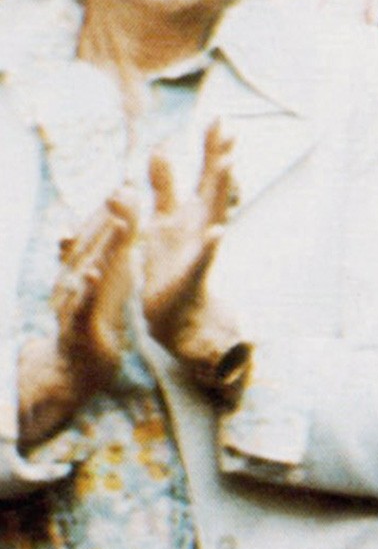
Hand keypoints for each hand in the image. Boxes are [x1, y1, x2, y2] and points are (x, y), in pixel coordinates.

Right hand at [49, 200, 136, 391]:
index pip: (98, 234)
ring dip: (101, 245)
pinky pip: (83, 305)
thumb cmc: (98, 317)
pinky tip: (94, 273)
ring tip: (120, 222)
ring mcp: (74, 301)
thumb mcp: (112, 279)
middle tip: (127, 190)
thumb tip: (124, 212)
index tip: (131, 181)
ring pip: (87, 268)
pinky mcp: (79, 326)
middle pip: (91, 244)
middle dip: (108, 217)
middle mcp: (77, 278)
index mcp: (88, 266)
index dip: (112, 208)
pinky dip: (87, 289)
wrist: (76, 367)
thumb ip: (117, 247)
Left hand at [127, 120, 239, 371]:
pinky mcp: (192, 276)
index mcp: (191, 212)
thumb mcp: (160, 221)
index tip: (218, 119)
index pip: (203, 174)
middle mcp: (201, 225)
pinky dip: (210, 245)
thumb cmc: (169, 266)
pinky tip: (216, 231)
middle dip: (219, 157)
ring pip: (214, 213)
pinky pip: (203, 259)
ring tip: (227, 164)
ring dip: (222, 189)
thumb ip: (159, 190)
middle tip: (228, 129)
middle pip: (213, 186)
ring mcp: (199, 248)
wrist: (173, 314)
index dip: (210, 147)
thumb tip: (154, 154)